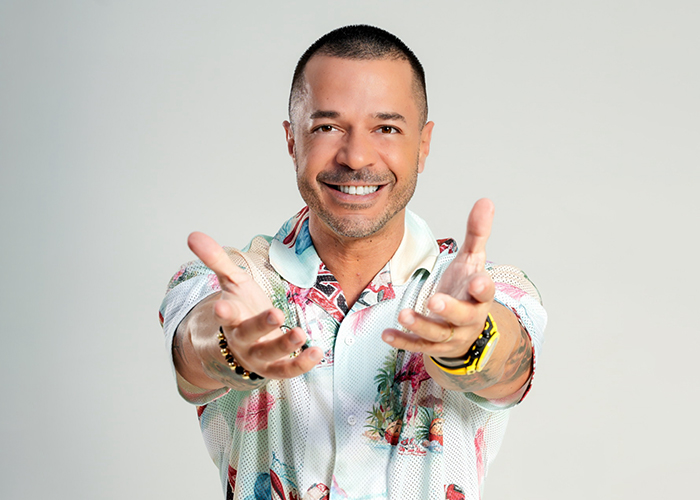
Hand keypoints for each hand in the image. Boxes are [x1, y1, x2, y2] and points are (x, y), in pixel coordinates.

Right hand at [187, 232, 322, 379]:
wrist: (241, 345)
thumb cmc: (241, 307)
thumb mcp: (231, 282)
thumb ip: (216, 260)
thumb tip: (192, 235)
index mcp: (232, 317)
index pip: (225, 314)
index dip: (223, 312)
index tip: (219, 307)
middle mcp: (243, 339)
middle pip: (249, 334)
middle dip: (261, 325)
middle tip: (276, 314)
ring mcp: (258, 356)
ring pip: (270, 354)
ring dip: (285, 345)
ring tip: (301, 333)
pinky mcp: (275, 367)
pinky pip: (287, 369)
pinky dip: (301, 363)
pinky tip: (317, 352)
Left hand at [382, 198, 495, 358]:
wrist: (466, 330)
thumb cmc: (466, 289)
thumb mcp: (472, 261)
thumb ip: (477, 233)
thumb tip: (486, 201)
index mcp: (479, 296)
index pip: (485, 293)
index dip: (483, 288)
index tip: (478, 281)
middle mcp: (468, 318)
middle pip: (462, 316)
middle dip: (448, 310)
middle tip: (434, 300)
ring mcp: (451, 335)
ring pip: (437, 334)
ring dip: (420, 325)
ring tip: (403, 314)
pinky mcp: (432, 346)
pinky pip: (417, 346)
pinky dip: (402, 341)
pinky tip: (386, 334)